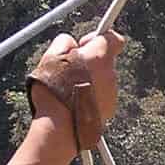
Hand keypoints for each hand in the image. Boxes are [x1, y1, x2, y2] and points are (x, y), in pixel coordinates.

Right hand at [27, 30, 126, 152]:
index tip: (85, 43)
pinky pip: (101, 95)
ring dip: (89, 80)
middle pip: (104, 60)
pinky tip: (74, 101)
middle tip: (70, 67)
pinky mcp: (109, 108)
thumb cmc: (54, 93)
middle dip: (89, 61)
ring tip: (69, 88)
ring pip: (102, 79)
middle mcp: (110, 73)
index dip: (99, 37)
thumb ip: (64, 42)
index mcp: (99, 57)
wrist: (61, 127)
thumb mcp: (51, 57)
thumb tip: (70, 43)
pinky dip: (91, 95)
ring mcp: (112, 92)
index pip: (113, 37)